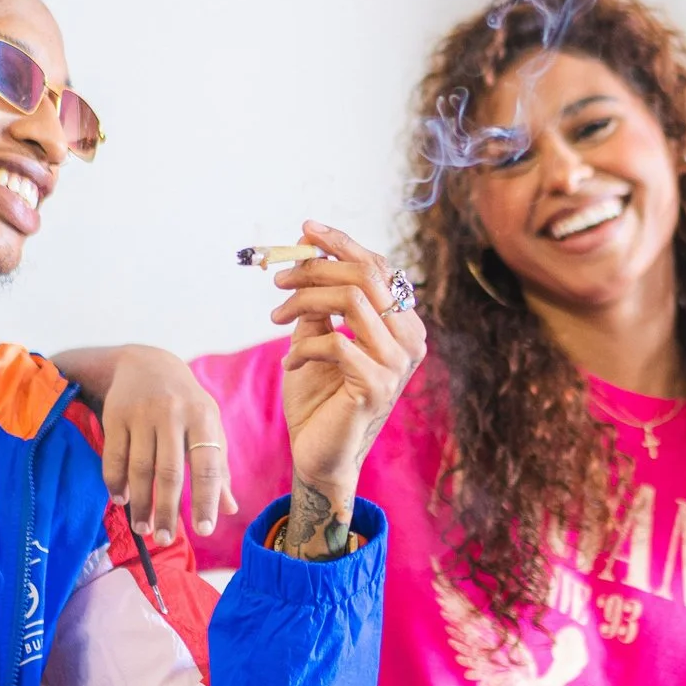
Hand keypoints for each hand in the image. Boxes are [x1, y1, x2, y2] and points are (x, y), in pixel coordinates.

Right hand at [53, 345, 239, 541]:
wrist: (146, 363)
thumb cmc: (186, 404)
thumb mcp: (209, 427)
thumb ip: (219, 467)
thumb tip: (230, 509)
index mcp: (203, 418)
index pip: (207, 466)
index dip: (205, 500)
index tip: (204, 530)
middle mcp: (173, 414)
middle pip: (169, 472)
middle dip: (166, 510)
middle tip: (164, 539)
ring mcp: (142, 413)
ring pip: (139, 468)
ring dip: (140, 502)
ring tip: (143, 527)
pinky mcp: (115, 415)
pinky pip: (114, 456)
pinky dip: (116, 482)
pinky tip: (121, 500)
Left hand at [270, 220, 423, 555]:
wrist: (319, 455)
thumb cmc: (320, 399)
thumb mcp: (317, 338)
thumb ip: (320, 301)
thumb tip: (307, 250)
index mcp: (403, 325)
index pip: (379, 267)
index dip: (341, 243)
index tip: (304, 230)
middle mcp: (410, 341)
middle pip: (367, 275)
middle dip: (317, 267)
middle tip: (278, 279)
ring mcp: (398, 365)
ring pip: (352, 300)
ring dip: (305, 301)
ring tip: (275, 318)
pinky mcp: (376, 386)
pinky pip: (336, 341)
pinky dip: (304, 346)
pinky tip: (290, 362)